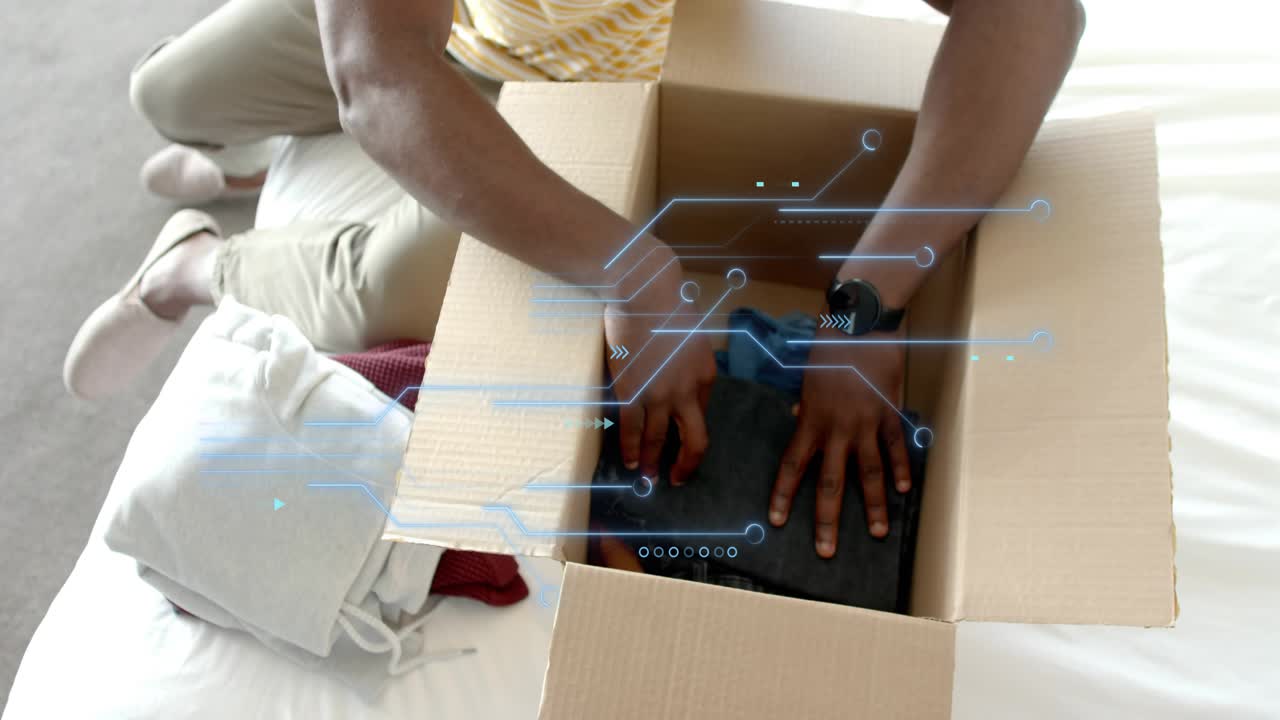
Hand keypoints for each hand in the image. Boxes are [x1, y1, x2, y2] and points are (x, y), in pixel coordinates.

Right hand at [603, 244, 715, 485]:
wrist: (644, 291)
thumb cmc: (667, 306)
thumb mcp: (691, 338)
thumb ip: (689, 365)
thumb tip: (679, 380)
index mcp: (706, 376)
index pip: (702, 415)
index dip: (689, 432)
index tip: (680, 444)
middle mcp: (687, 391)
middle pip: (694, 441)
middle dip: (686, 466)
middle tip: (676, 479)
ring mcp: (659, 394)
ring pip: (658, 440)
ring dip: (653, 462)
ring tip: (647, 476)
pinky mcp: (632, 391)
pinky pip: (632, 429)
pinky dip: (631, 448)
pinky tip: (630, 460)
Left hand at [769, 325, 912, 556]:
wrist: (861, 326)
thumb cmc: (828, 348)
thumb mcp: (806, 378)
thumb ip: (804, 404)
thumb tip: (798, 416)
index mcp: (811, 421)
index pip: (792, 466)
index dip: (784, 496)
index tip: (777, 521)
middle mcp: (837, 429)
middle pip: (830, 483)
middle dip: (827, 520)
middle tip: (825, 551)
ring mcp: (866, 424)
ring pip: (868, 474)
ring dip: (872, 506)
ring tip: (876, 533)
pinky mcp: (890, 414)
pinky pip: (895, 449)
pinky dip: (901, 470)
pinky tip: (904, 492)